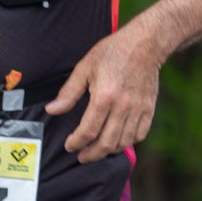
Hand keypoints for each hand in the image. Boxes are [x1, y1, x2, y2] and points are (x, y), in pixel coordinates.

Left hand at [46, 29, 162, 163]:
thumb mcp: (85, 67)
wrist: (145, 44)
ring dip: (108, 150)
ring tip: (97, 149)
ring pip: (123, 142)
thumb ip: (68, 93)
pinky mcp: (148, 109)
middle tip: (81, 156)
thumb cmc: (113, 52)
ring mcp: (138, 109)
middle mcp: (122, 107)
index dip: (76, 143)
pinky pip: (139, 134)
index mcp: (104, 97)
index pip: (88, 131)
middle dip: (91, 154)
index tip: (70, 146)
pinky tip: (118, 140)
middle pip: (106, 143)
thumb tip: (52, 110)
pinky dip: (128, 142)